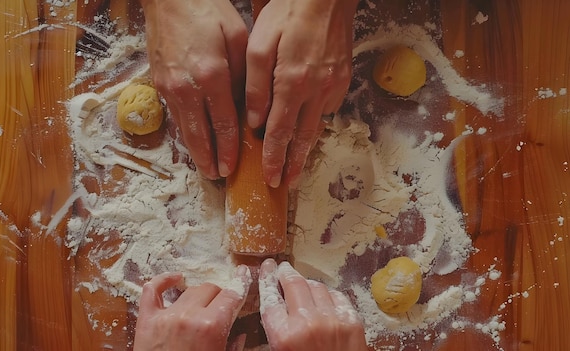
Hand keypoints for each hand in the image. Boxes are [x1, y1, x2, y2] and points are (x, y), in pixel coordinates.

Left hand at [134, 266, 250, 350]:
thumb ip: (234, 346)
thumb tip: (239, 334)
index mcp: (211, 327)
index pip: (231, 295)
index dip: (240, 285)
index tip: (243, 276)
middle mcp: (188, 316)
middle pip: (211, 289)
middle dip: (220, 296)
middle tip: (221, 308)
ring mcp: (165, 316)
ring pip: (189, 289)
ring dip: (198, 295)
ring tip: (202, 305)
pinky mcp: (146, 320)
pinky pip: (152, 289)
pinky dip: (164, 281)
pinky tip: (175, 280)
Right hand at [140, 0, 247, 179]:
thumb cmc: (208, 11)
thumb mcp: (237, 37)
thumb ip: (242, 75)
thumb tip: (248, 107)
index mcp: (211, 75)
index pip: (224, 123)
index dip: (230, 148)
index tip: (234, 167)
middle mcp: (186, 87)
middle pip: (200, 134)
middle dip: (210, 159)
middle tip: (218, 177)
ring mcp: (169, 87)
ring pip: (184, 129)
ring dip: (196, 151)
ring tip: (206, 168)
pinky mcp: (159, 83)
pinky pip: (175, 116)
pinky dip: (186, 133)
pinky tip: (193, 141)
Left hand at [246, 0, 357, 187]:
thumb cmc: (288, 13)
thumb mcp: (259, 45)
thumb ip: (255, 86)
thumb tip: (253, 121)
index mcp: (292, 83)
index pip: (280, 132)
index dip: (273, 158)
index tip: (269, 178)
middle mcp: (316, 90)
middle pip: (303, 138)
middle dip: (293, 165)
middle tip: (286, 185)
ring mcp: (333, 86)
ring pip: (317, 126)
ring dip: (306, 150)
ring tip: (297, 168)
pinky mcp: (342, 79)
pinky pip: (326, 109)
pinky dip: (315, 124)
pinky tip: (307, 130)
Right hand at [259, 259, 367, 350]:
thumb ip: (277, 330)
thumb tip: (275, 304)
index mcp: (284, 337)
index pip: (270, 299)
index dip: (266, 280)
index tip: (267, 269)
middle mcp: (307, 323)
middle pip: (293, 284)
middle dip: (285, 274)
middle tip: (282, 269)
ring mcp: (332, 320)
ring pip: (315, 286)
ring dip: (307, 284)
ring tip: (303, 286)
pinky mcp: (352, 322)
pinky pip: (336, 296)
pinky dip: (328, 295)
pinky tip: (324, 299)